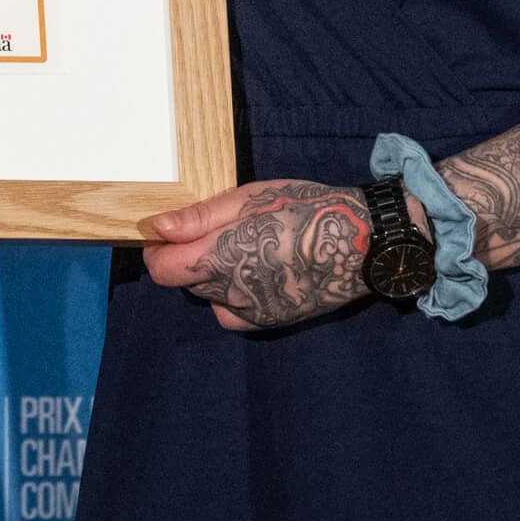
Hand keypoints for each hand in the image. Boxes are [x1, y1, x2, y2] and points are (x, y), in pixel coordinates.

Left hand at [143, 180, 370, 330]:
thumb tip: (157, 227)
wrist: (361, 243)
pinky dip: (231, 297)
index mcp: (222, 257)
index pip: (162, 269)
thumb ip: (200, 217)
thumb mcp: (250, 198)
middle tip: (219, 229)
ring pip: (209, 297)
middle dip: (189, 257)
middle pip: (186, 281)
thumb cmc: (305, 208)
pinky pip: (233, 314)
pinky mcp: (271, 322)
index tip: (168, 232)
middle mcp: (232, 292)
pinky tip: (252, 273)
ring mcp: (253, 312)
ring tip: (241, 247)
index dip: (157, 249)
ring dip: (211, 277)